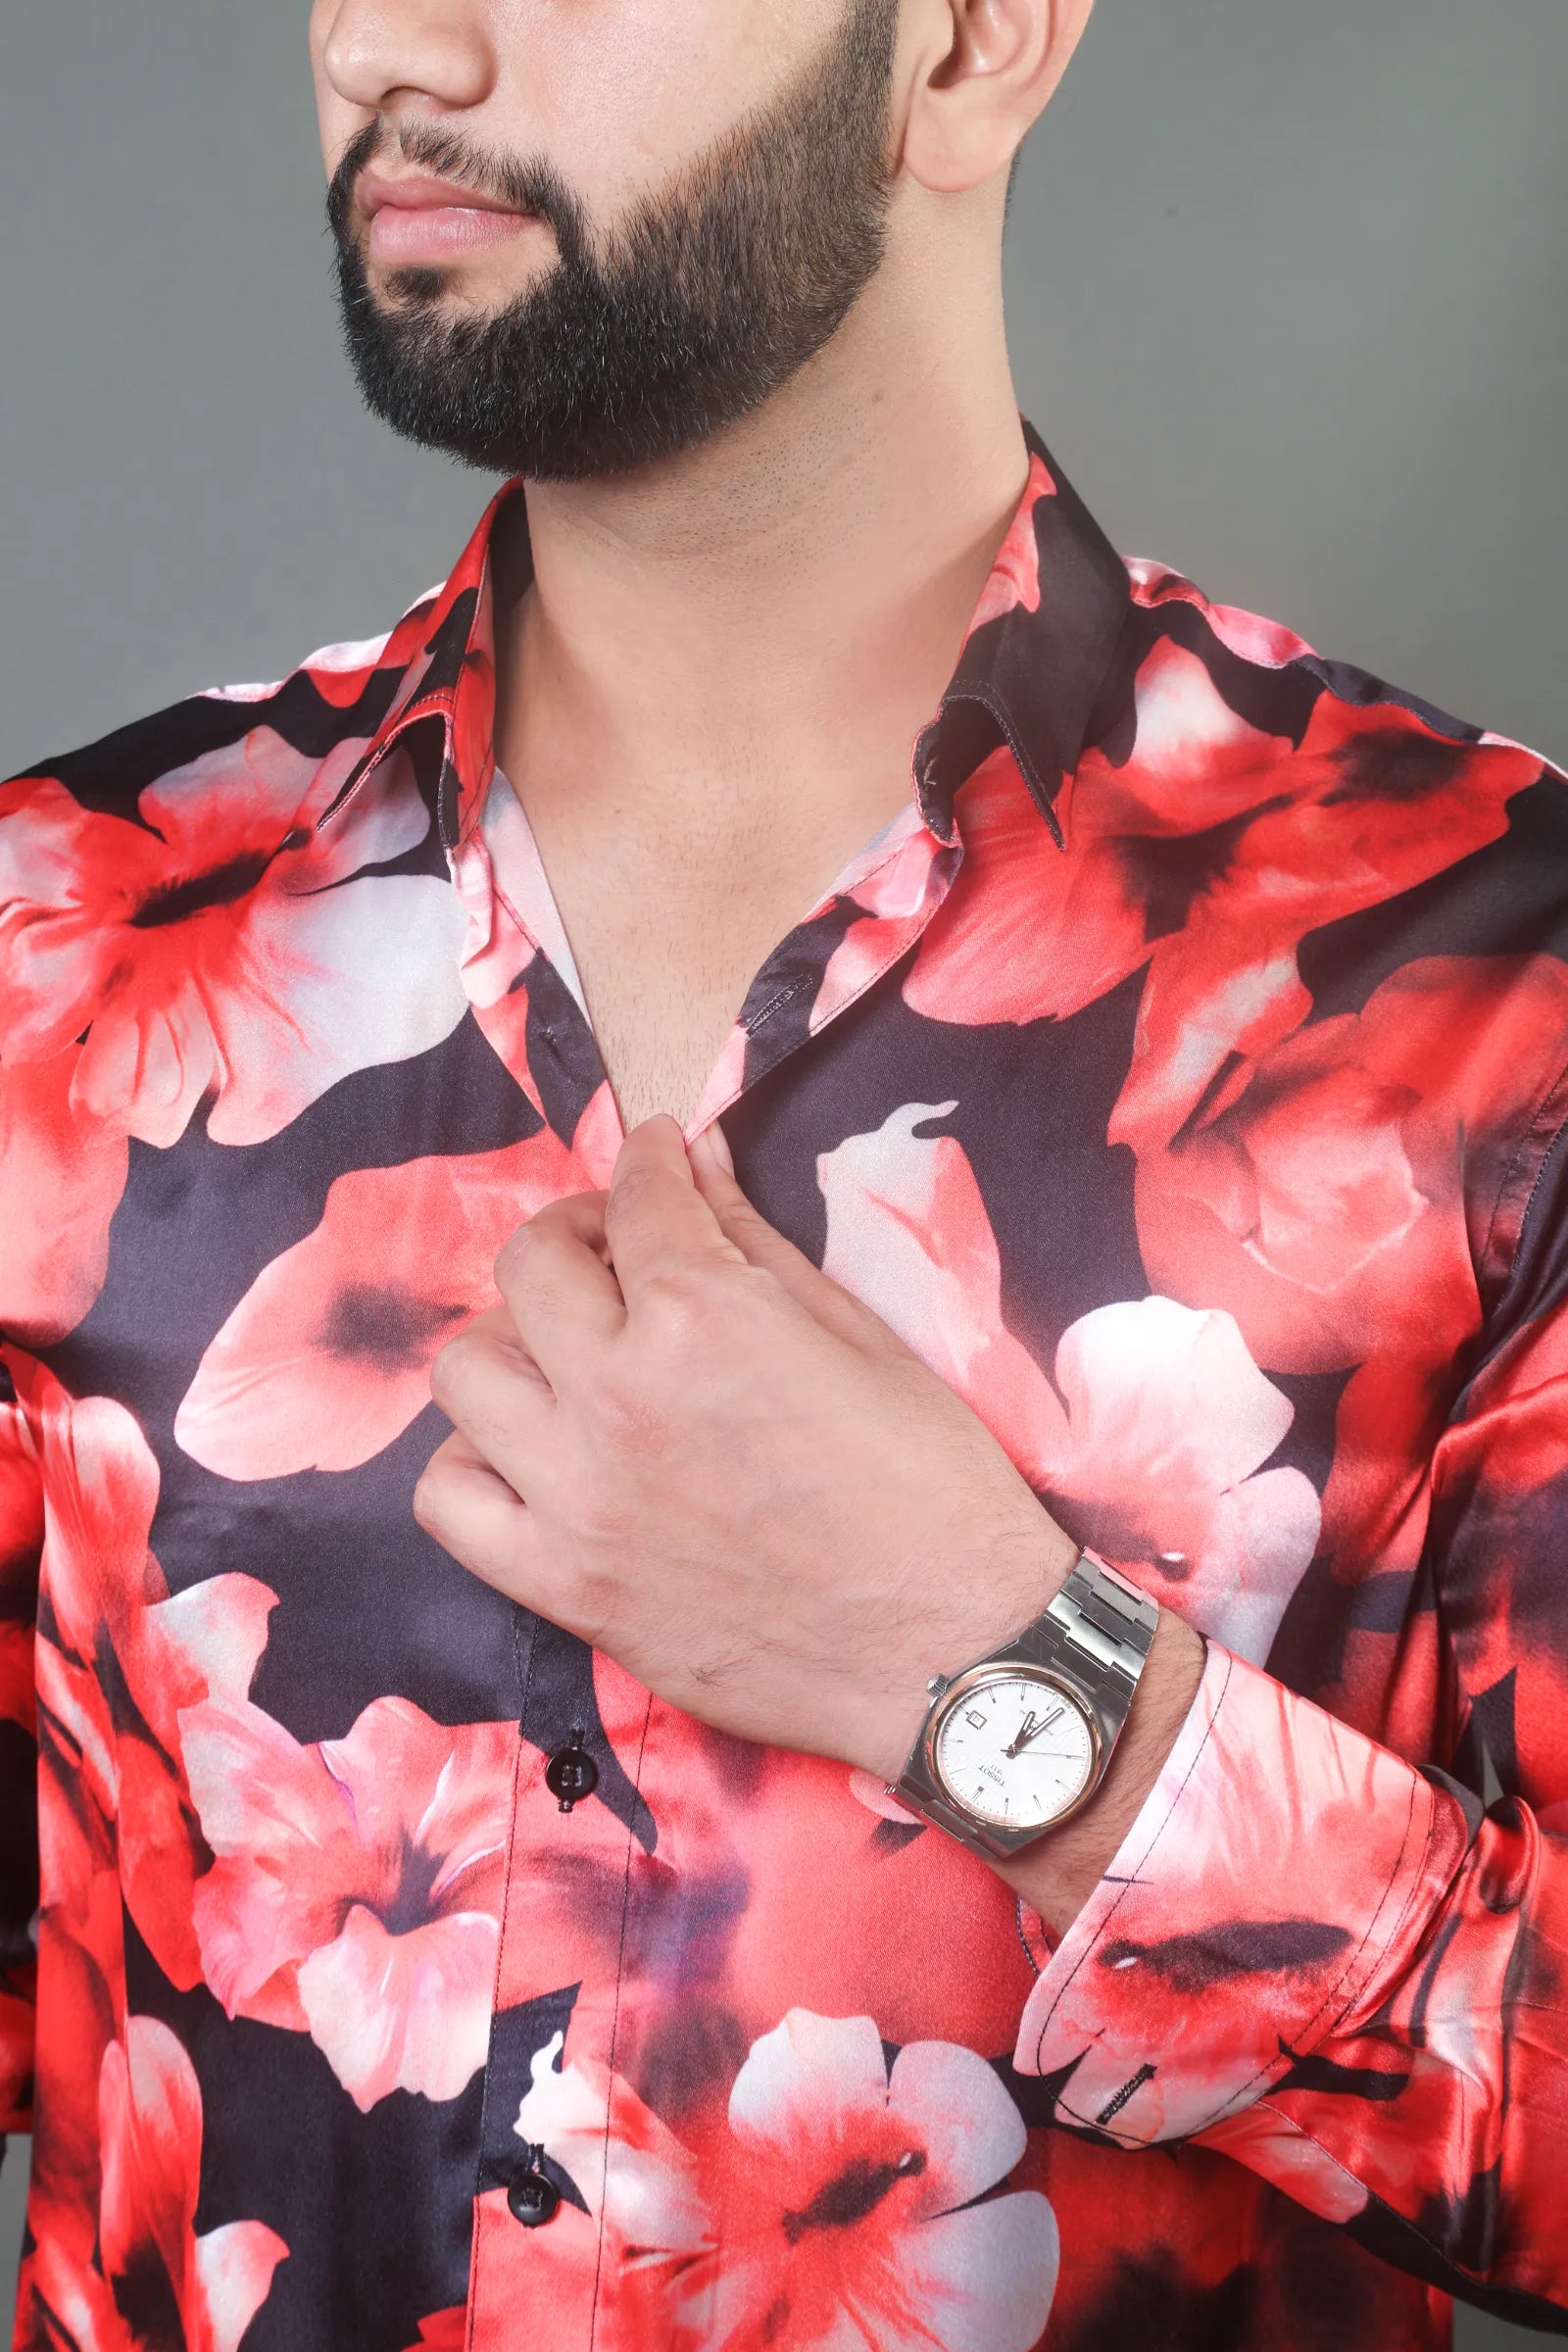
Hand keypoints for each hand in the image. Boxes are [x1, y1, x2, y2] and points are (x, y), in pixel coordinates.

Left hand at [413, 1114, 1080, 1787]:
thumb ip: (755, 1239)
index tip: (661, 1160)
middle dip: (578, 1233)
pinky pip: (450, 1502)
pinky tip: (535, 1454)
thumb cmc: (935, 1490)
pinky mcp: (566, 1585)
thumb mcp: (860, 1335)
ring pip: (468, 1373)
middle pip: (531, 1266)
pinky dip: (476, 1463)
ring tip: (571, 1356)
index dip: (652, 1161)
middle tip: (620, 1250)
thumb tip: (699, 1159)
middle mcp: (621, 1395)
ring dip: (516, 1342)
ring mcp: (580, 1496)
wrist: (954, 1653)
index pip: (639, 1198)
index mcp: (706, 1317)